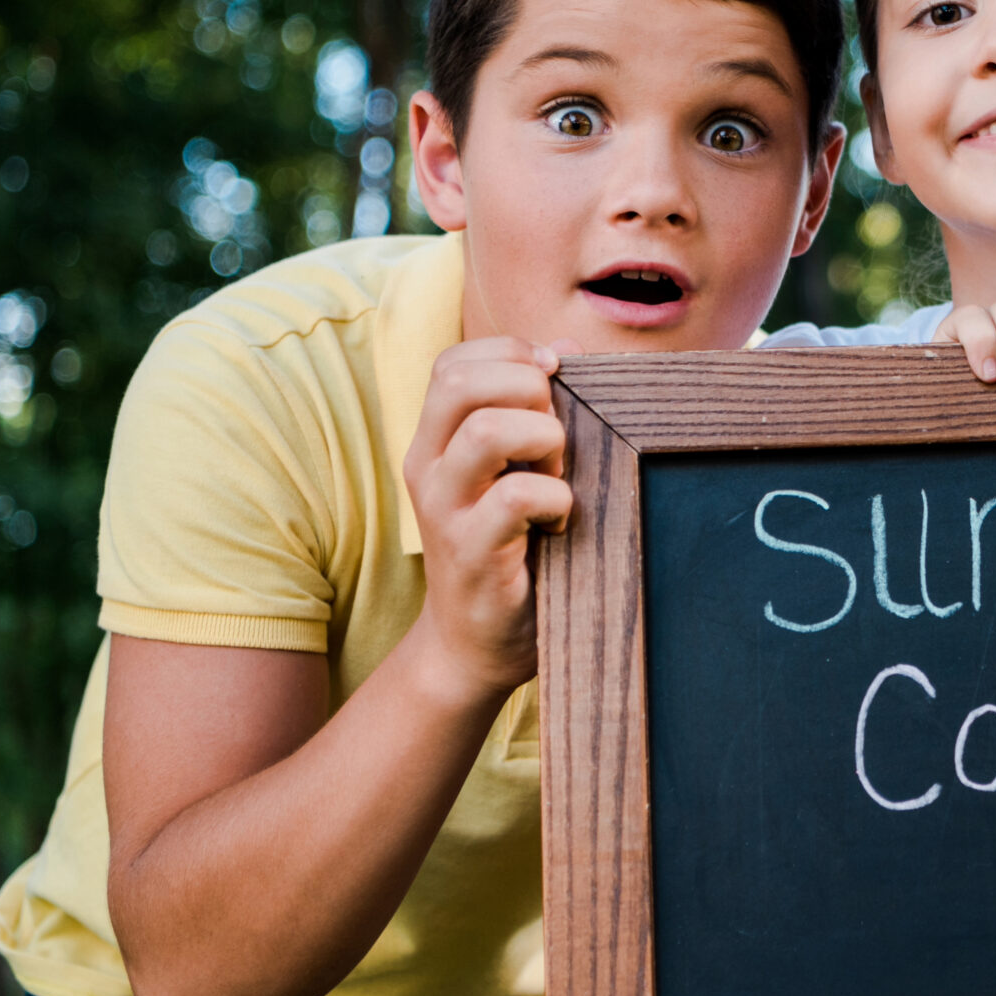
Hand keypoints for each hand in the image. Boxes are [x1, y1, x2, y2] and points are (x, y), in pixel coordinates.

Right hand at [403, 336, 578, 701]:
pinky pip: (517, 495)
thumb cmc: (513, 548)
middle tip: (556, 434)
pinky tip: (561, 523)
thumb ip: (533, 413)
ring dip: (545, 442)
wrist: (476, 646)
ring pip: (488, 430)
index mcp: (436, 440)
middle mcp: (428, 466)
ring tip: (558, 477)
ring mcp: (444, 508)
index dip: (511, 353)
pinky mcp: (469, 551)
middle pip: (462, 381)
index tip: (555, 382)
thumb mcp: (516, 471)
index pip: (453, 363)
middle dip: (530, 389)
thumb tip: (567, 349)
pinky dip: (556, 499)